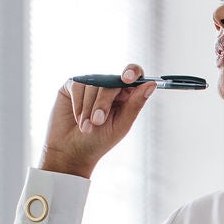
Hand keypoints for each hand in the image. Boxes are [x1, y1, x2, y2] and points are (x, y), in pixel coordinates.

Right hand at [40, 62, 157, 177]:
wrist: (71, 151)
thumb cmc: (99, 141)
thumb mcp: (121, 125)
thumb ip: (135, 104)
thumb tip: (151, 84)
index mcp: (125, 95)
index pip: (134, 74)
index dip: (132, 72)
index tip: (127, 78)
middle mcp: (109, 86)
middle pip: (111, 81)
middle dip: (103, 103)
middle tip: (98, 121)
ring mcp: (90, 84)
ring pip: (93, 83)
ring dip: (88, 108)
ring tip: (86, 127)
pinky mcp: (73, 85)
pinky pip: (77, 85)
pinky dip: (78, 104)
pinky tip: (78, 119)